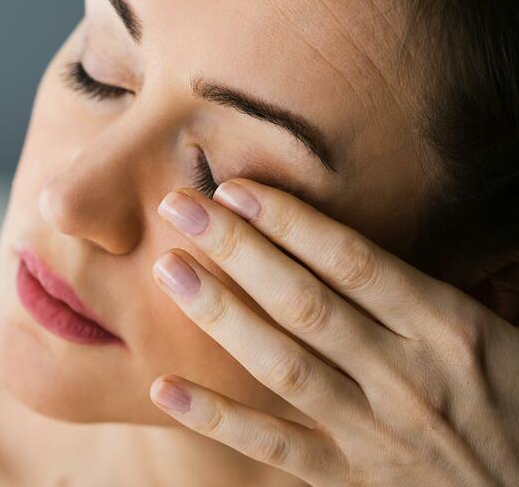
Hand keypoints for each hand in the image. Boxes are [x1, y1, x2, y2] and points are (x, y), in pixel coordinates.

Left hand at [149, 178, 518, 485]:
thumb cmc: (511, 395)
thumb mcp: (487, 329)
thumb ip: (421, 287)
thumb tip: (357, 235)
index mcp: (445, 326)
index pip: (351, 261)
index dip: (288, 221)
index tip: (235, 189)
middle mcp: (405, 375)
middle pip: (304, 301)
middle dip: (237, 249)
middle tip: (180, 208)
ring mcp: (375, 432)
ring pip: (282, 365)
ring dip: (221, 314)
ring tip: (169, 270)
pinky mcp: (352, 478)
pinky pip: (276, 446)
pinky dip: (217, 419)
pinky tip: (164, 386)